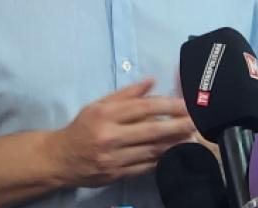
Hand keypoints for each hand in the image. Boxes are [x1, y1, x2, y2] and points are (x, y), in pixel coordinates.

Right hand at [51, 78, 197, 188]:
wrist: (60, 158)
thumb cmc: (82, 127)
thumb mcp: (99, 104)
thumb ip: (126, 93)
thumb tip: (152, 81)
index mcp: (106, 114)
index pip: (143, 108)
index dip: (168, 106)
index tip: (186, 105)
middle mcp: (110, 136)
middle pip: (152, 131)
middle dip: (178, 126)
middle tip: (196, 122)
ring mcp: (114, 158)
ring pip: (152, 151)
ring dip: (174, 144)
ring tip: (191, 137)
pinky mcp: (117, 174)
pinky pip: (145, 166)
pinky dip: (161, 159)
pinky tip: (173, 153)